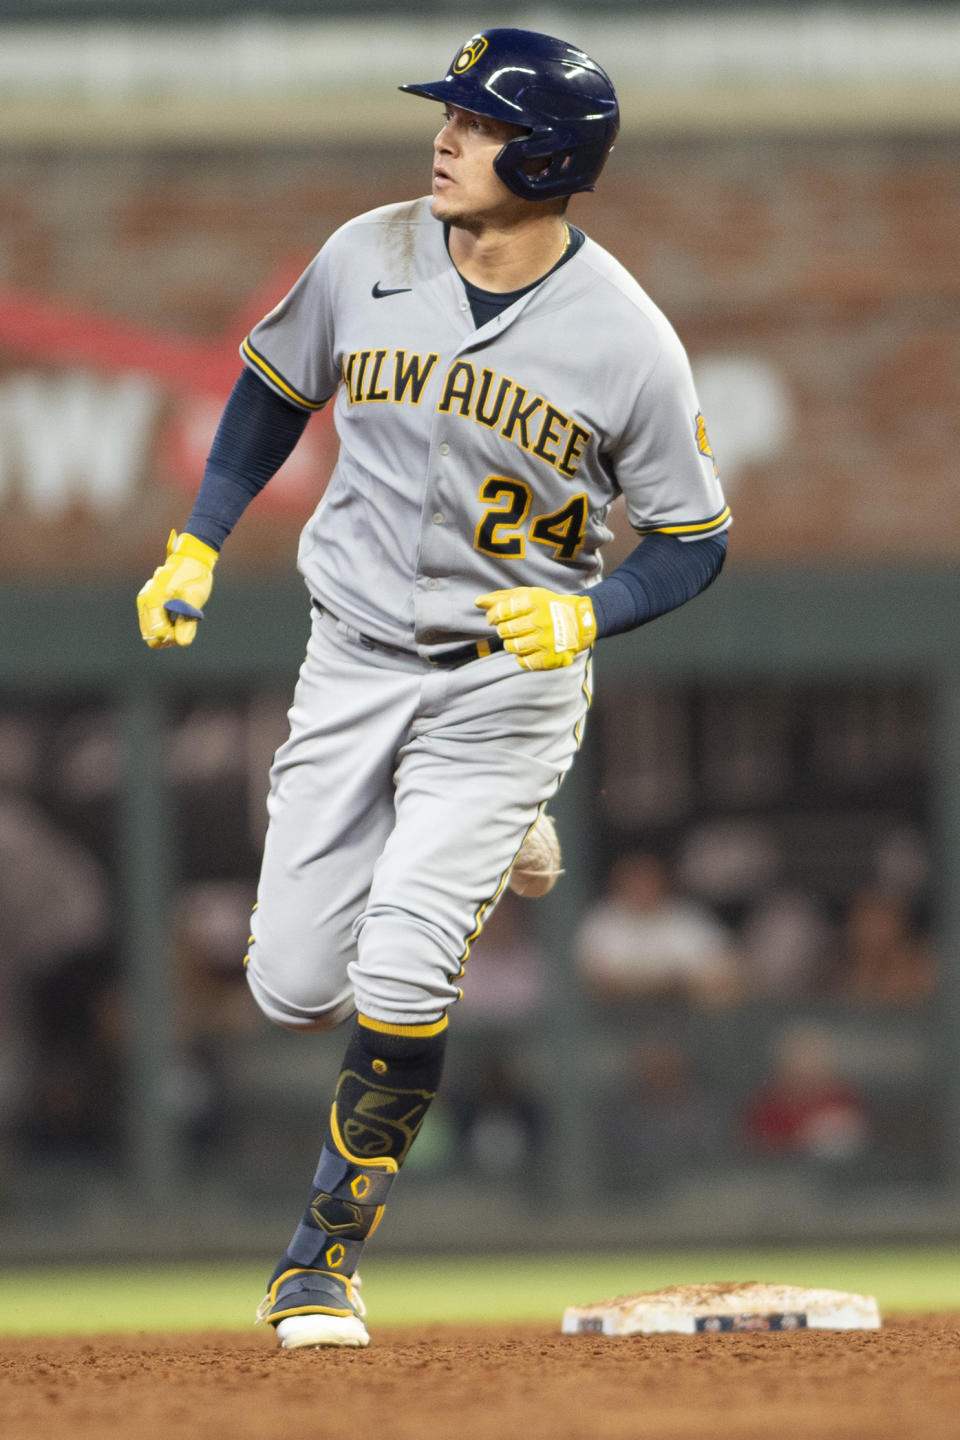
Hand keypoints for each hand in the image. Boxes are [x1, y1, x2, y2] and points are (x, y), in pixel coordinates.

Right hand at [137, 530, 217, 648]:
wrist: (191, 559)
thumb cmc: (194, 577)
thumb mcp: (194, 599)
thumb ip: (188, 622)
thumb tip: (182, 643)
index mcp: (153, 600)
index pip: (159, 634)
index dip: (174, 637)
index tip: (187, 628)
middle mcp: (144, 602)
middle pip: (151, 637)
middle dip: (170, 637)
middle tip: (185, 626)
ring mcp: (144, 602)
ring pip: (150, 632)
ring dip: (167, 632)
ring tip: (182, 621)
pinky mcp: (147, 602)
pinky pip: (152, 624)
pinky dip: (164, 626)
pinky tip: (177, 617)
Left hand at [475, 586, 595, 670]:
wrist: (579, 622)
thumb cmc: (547, 607)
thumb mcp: (527, 595)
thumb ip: (501, 598)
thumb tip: (477, 602)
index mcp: (535, 602)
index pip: (502, 611)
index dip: (493, 616)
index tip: (493, 618)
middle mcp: (541, 621)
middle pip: (504, 631)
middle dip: (504, 630)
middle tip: (513, 628)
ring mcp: (546, 641)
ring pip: (512, 647)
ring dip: (512, 643)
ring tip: (522, 638)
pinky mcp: (549, 658)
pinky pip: (523, 662)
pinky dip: (522, 657)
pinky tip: (531, 648)